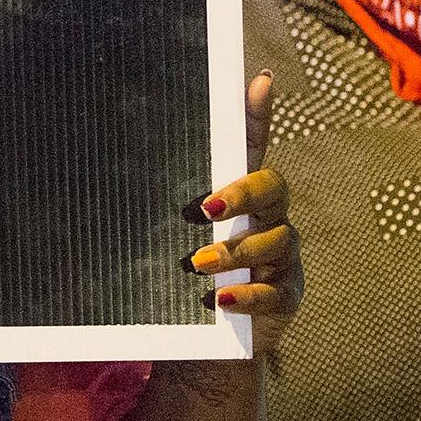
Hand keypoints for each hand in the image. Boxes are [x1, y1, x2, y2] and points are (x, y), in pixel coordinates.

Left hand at [185, 69, 299, 354]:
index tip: (257, 80)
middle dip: (241, 193)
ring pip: (277, 240)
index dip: (258, 113)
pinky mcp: (286, 297)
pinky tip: (220, 301)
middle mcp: (270, 219)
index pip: (254, 146)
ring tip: (197, 263)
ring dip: (235, 251)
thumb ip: (166, 199)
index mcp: (242, 197)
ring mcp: (283, 258)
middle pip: (274, 187)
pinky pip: (276, 292)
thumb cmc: (188, 276)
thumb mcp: (171, 235)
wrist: (206, 340)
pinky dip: (246, 297)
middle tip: (203, 208)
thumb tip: (134, 156)